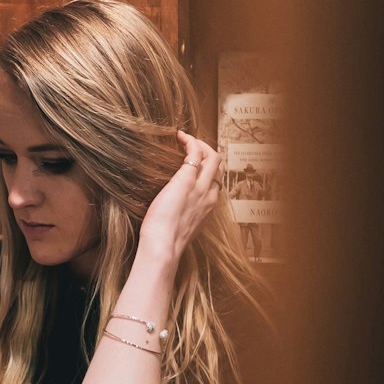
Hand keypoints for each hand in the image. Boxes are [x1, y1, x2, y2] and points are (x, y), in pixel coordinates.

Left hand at [138, 130, 219, 265]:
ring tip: (186, 139)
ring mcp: (200, 187)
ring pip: (213, 157)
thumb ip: (184, 214)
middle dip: (208, 151)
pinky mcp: (186, 180)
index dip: (207, 169)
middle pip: (219, 165)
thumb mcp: (182, 227)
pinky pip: (196, 152)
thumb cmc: (165, 241)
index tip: (192, 163)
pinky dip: (191, 141)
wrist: (163, 246)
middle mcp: (210, 195)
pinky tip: (180, 137)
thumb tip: (173, 209)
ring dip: (200, 143)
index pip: (216, 181)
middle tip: (192, 145)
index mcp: (209, 207)